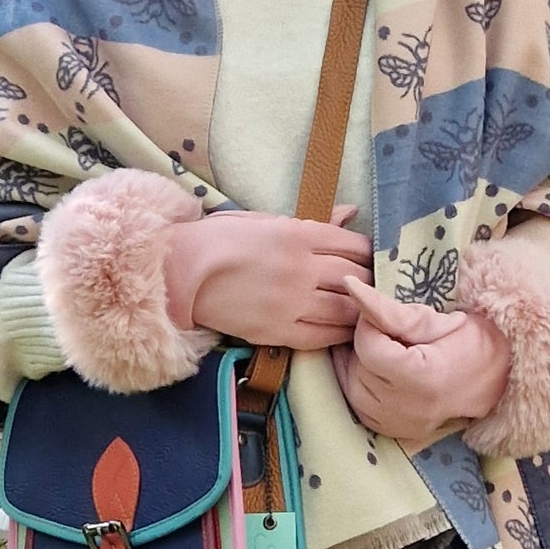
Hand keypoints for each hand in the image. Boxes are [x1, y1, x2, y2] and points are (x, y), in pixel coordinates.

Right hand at [163, 206, 372, 349]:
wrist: (179, 273)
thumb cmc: (219, 239)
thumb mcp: (266, 219)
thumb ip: (313, 219)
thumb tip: (350, 213)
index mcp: (297, 234)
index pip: (354, 245)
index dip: (368, 253)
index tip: (370, 258)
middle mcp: (300, 268)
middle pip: (355, 277)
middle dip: (367, 280)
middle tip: (370, 284)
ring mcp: (291, 302)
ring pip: (346, 309)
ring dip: (359, 308)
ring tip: (362, 308)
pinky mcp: (278, 331)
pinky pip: (323, 335)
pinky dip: (339, 332)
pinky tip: (343, 328)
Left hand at [332, 277, 511, 442]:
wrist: (496, 377)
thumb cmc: (468, 341)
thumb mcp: (432, 320)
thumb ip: (386, 308)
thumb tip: (349, 286)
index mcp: (419, 380)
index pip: (367, 345)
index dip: (372, 323)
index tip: (390, 318)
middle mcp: (405, 410)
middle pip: (358, 364)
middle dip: (370, 343)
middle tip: (398, 337)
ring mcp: (397, 425)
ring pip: (351, 383)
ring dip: (364, 362)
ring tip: (393, 352)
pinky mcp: (391, 430)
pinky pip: (358, 402)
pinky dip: (364, 382)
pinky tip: (385, 371)